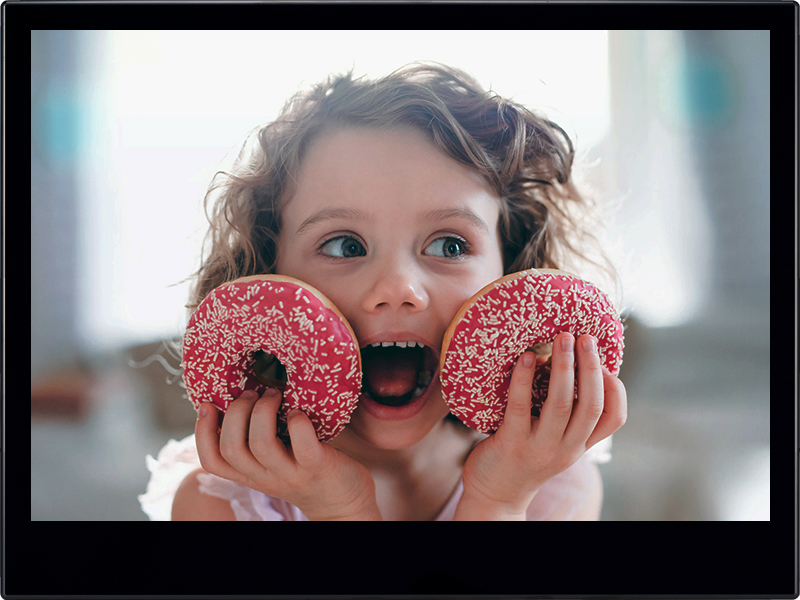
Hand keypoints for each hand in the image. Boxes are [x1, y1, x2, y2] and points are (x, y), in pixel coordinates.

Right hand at [195, 388, 380, 519]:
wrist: (342, 503)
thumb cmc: (305, 470)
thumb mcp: (273, 461)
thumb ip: (256, 440)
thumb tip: (239, 396)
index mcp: (250, 474)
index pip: (211, 461)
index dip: (201, 433)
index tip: (207, 405)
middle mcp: (264, 476)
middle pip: (231, 448)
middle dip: (235, 412)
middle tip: (252, 393)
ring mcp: (290, 473)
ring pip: (261, 444)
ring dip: (264, 411)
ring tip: (274, 394)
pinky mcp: (317, 467)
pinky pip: (303, 445)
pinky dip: (298, 422)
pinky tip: (299, 412)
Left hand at [454, 332, 626, 519]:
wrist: (495, 495)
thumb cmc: (524, 457)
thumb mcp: (556, 442)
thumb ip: (569, 416)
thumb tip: (574, 365)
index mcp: (580, 445)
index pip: (614, 418)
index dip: (615, 388)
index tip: (604, 362)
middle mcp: (566, 448)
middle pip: (591, 404)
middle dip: (591, 366)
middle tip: (584, 336)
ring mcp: (540, 447)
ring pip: (561, 403)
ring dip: (564, 366)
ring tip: (562, 338)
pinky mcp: (512, 443)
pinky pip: (521, 406)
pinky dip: (525, 378)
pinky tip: (527, 358)